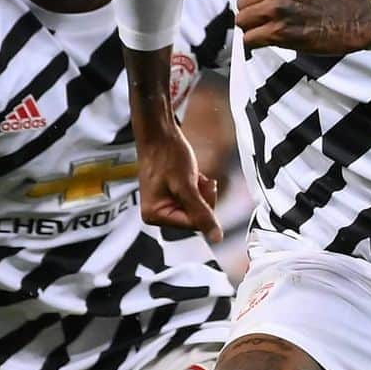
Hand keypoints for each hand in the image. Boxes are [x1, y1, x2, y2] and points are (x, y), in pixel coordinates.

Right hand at [138, 128, 221, 242]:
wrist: (160, 133)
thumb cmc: (165, 155)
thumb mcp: (187, 186)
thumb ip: (202, 213)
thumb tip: (215, 237)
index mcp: (155, 215)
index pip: (192, 225)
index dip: (203, 208)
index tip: (204, 190)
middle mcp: (157, 212)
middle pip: (194, 217)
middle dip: (202, 198)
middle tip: (198, 181)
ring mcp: (164, 202)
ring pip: (196, 207)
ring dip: (201, 191)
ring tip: (193, 176)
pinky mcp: (172, 193)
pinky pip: (193, 197)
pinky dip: (198, 186)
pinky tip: (192, 174)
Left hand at [236, 0, 370, 53]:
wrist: (351, 19)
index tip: (263, 6)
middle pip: (242, 3)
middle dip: (251, 14)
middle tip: (264, 21)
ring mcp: (277, 9)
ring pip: (242, 21)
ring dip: (252, 29)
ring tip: (265, 31)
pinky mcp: (279, 31)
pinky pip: (250, 39)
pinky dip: (255, 43)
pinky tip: (267, 41)